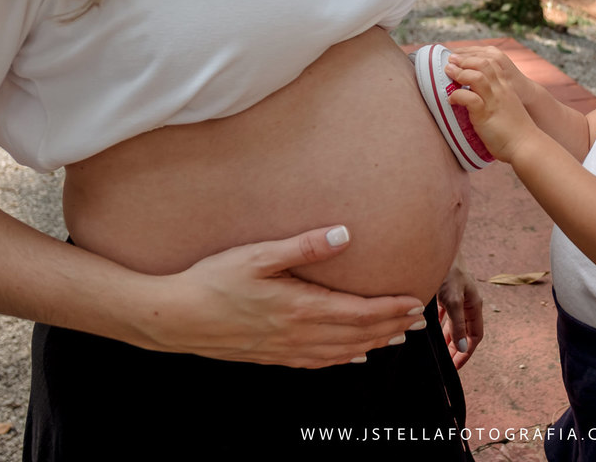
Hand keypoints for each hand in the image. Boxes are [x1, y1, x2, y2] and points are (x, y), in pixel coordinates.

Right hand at [142, 226, 426, 367]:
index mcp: (301, 307)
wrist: (174, 318)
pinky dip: (343, 358)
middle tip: (420, 322)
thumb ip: (304, 246)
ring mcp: (285, 349)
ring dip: (373, 344)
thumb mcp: (258, 255)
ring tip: (398, 337)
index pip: (359, 313)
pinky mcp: (271, 356)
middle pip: (358, 335)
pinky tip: (353, 356)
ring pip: (342, 351)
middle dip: (392, 327)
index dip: (391, 309)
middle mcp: (298, 334)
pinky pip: (318, 361)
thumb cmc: (213, 280)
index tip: (415, 303)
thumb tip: (345, 234)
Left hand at [437, 253, 482, 368]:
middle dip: (457, 349)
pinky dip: (440, 326)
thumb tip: (463, 348)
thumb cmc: (449, 271)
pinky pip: (445, 314)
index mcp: (474, 306)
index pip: (475, 336)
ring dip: (448, 339)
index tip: (456, 367)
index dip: (467, 352)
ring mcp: (457, 297)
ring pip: (454, 324)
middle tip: (446, 364)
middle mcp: (467, 303)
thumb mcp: (453, 301)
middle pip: (464, 332)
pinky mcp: (446, 292)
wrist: (438, 246)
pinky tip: (432, 330)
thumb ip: (457, 325)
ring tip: (440, 353)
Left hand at [445, 49, 541, 162]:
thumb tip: (478, 96)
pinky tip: (451, 100)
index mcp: (506, 87)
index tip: (459, 58)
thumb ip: (495, 98)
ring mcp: (494, 101)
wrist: (526, 145)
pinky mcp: (485, 114)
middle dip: (464, 60)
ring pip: (477, 76)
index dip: (473, 57)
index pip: (491, 62)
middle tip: (450, 61)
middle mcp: (500, 90)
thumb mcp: (506, 107)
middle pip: (483, 64)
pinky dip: (457, 96)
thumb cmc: (514, 130)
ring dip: (459, 73)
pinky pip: (469, 98)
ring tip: (448, 74)